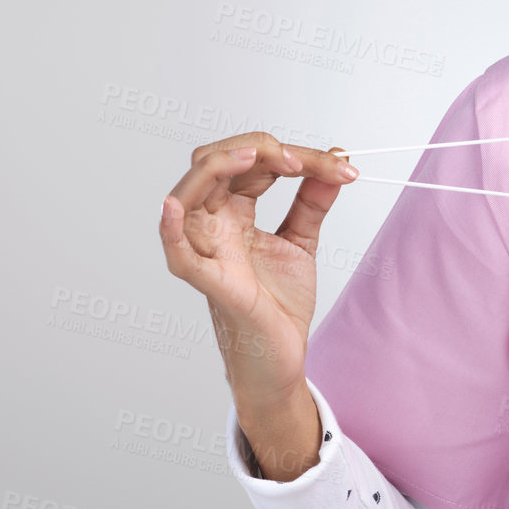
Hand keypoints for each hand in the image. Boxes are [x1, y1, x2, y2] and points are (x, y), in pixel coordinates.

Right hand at [157, 132, 358, 409]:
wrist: (282, 359)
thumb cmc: (279, 304)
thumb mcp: (301, 241)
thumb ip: (313, 201)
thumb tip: (336, 160)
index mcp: (232, 215)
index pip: (250, 165)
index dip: (289, 154)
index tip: (338, 163)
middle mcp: (213, 227)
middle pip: (215, 164)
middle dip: (258, 149)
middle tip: (303, 162)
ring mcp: (208, 252)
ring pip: (189, 193)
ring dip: (221, 166)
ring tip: (258, 156)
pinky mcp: (214, 284)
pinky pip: (179, 256)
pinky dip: (171, 230)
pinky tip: (173, 207)